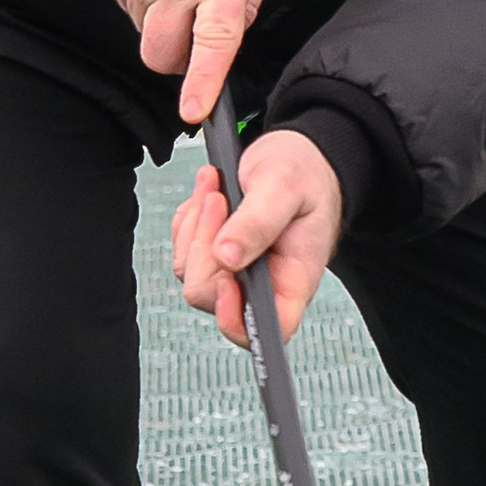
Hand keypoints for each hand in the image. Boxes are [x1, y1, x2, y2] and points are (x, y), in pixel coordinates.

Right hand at [101, 0, 275, 124]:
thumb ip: (248, 0)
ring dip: (161, 19)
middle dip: (176, 59)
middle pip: (162, 54)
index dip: (202, 80)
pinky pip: (128, 6)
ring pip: (144, 31)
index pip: (213, 41)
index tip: (192, 112)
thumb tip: (228, 40)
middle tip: (192, 34)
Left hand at [172, 129, 341, 347]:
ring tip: (216, 191)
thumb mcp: (285, 187)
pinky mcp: (214, 258)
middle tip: (219, 201)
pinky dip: (188, 221)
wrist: (296, 155)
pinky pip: (182, 252)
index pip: (270, 330)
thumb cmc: (303, 173)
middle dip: (205, 246)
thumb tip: (227, 257)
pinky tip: (208, 198)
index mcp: (294, 278)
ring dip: (195, 227)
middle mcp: (263, 284)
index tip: (225, 278)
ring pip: (190, 273)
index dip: (236, 318)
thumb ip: (257, 222)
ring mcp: (236, 273)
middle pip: (211, 297)